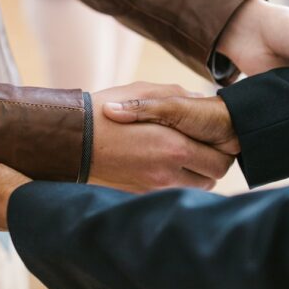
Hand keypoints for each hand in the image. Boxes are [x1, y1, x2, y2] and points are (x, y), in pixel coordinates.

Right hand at [89, 82, 234, 191]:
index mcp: (174, 147)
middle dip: (208, 163)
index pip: (220, 159)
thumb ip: (176, 95)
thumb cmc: (104, 112)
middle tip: (196, 146)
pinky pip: (170, 195)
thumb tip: (199, 97)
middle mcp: (167, 173)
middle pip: (211, 178)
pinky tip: (158, 166)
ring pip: (193, 189)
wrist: (68, 140)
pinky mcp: (139, 197)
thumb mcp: (141, 91)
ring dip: (192, 175)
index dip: (218, 148)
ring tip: (176, 157)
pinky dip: (172, 183)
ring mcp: (152, 190)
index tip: (208, 136)